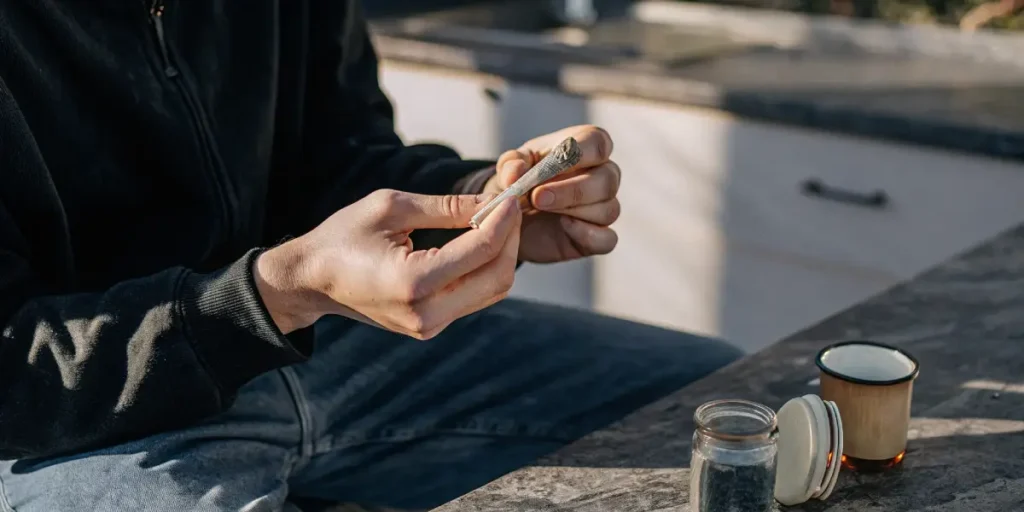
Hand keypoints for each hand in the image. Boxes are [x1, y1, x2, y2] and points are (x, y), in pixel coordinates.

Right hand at [254, 189, 521, 338]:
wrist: (312, 280)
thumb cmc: (344, 236)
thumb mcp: (392, 207)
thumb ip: (447, 207)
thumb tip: (493, 201)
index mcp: (412, 283)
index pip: (481, 251)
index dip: (504, 221)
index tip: (511, 196)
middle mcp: (425, 314)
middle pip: (497, 277)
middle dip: (511, 239)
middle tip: (510, 208)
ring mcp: (429, 327)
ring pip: (492, 290)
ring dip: (502, 254)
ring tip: (497, 221)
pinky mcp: (431, 327)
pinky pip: (475, 298)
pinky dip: (485, 269)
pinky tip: (481, 241)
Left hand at [484, 125, 619, 263]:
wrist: (514, 216)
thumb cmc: (522, 180)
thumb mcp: (510, 167)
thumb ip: (512, 165)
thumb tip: (516, 172)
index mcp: (587, 147)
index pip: (597, 143)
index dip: (579, 152)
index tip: (552, 164)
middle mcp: (604, 175)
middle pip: (606, 180)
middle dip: (571, 190)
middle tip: (537, 196)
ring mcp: (605, 207)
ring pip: (607, 210)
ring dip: (572, 210)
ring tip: (541, 209)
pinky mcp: (599, 236)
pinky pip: (607, 239)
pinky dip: (587, 234)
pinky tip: (564, 226)